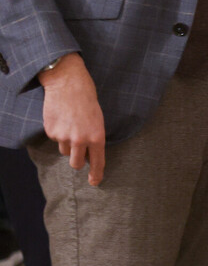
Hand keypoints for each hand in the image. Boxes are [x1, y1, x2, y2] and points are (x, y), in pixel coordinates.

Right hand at [39, 54, 105, 185]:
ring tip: (71, 125)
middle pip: (76, 163)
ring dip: (67, 144)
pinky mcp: (51, 132)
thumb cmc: (87, 99)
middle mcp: (80, 140)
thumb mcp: (98, 119)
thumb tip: (88, 154)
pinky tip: (62, 118)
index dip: (96, 174)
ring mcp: (64, 137)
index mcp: (97, 136)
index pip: (97, 161)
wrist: (68, 83)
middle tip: (79, 152)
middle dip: (77, 161)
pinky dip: (58, 132)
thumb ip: (94, 137)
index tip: (94, 182)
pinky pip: (55, 139)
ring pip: (64, 151)